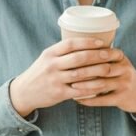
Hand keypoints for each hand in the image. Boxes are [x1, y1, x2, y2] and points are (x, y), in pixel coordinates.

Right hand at [10, 38, 127, 116]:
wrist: (24, 92)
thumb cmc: (40, 72)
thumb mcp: (47, 57)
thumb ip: (63, 51)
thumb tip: (86, 42)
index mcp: (50, 53)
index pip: (71, 43)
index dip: (88, 42)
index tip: (102, 42)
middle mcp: (52, 65)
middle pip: (79, 58)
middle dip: (98, 55)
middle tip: (111, 54)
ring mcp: (55, 79)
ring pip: (81, 74)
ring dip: (98, 71)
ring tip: (110, 68)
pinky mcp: (59, 93)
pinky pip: (79, 90)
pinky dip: (92, 88)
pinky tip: (102, 85)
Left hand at [69, 50, 135, 117]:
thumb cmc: (121, 76)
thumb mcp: (117, 62)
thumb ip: (101, 56)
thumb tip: (75, 49)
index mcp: (121, 57)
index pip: (103, 53)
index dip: (88, 54)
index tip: (72, 56)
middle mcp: (125, 69)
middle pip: (103, 68)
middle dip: (85, 70)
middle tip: (70, 72)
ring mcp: (125, 84)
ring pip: (102, 84)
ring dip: (85, 85)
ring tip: (72, 85)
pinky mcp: (123, 98)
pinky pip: (104, 99)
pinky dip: (90, 100)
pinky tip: (79, 99)